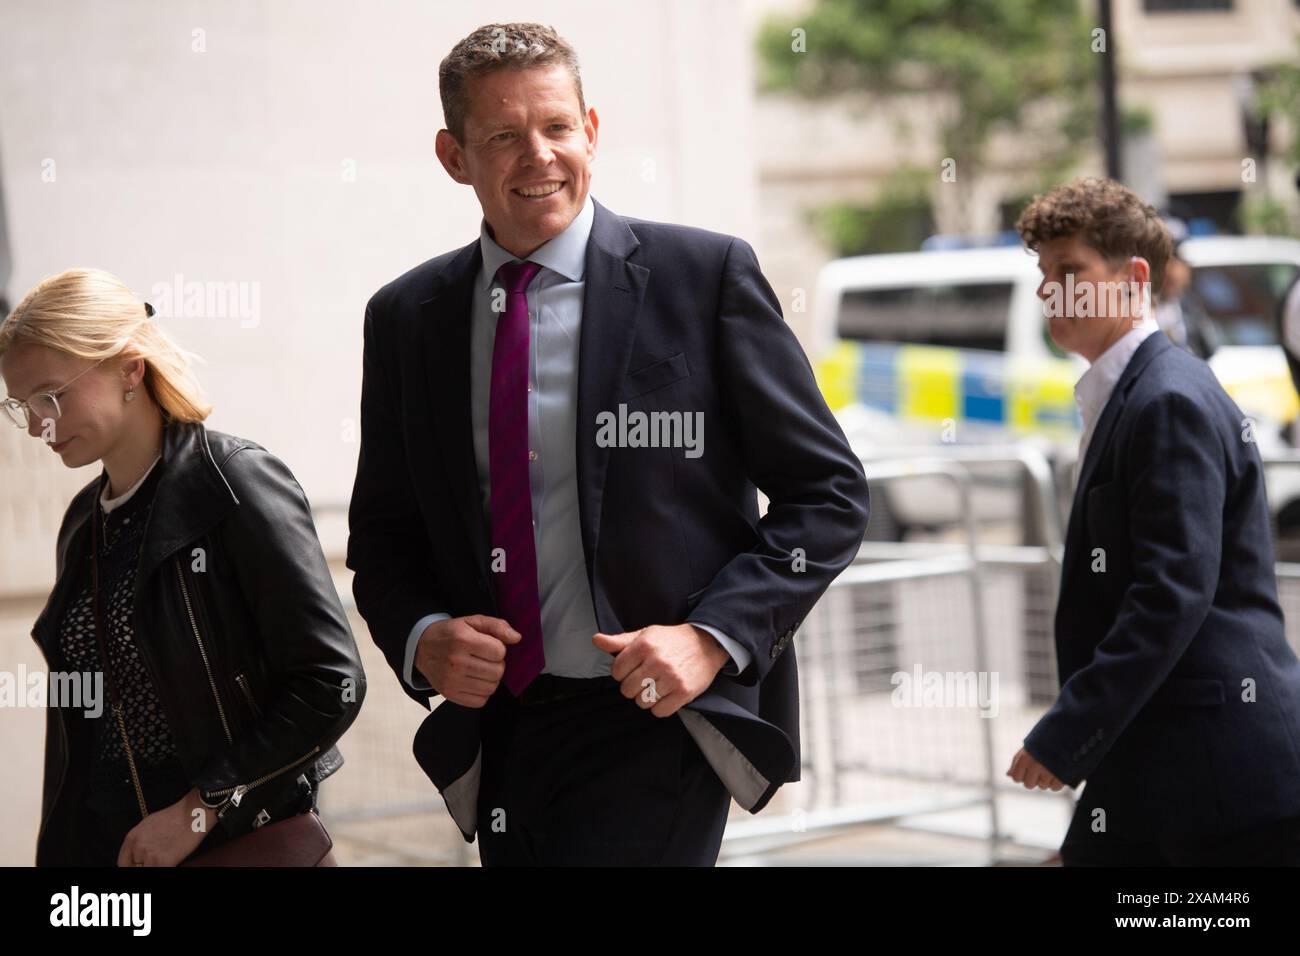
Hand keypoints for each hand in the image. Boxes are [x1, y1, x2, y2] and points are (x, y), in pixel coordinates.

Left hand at [116, 787, 215, 866]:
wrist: (192, 813)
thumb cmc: (175, 815)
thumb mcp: (149, 824)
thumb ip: (140, 840)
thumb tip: (138, 853)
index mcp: (132, 837)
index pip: (123, 862)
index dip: (132, 865)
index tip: (139, 865)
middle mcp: (138, 847)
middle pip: (135, 867)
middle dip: (146, 863)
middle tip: (157, 857)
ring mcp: (150, 856)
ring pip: (148, 869)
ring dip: (156, 865)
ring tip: (167, 854)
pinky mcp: (163, 862)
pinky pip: (160, 870)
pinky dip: (167, 866)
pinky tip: (173, 858)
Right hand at [415, 615, 520, 706]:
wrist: (421, 648)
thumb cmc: (451, 634)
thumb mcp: (472, 621)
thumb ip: (496, 626)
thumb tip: (517, 638)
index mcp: (462, 640)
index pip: (499, 651)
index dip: (498, 648)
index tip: (489, 646)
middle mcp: (456, 662)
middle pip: (497, 671)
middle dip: (497, 664)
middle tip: (485, 659)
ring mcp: (452, 680)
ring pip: (491, 688)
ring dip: (491, 679)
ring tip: (480, 669)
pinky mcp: (450, 694)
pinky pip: (480, 701)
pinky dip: (482, 692)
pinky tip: (474, 681)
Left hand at [593, 623, 730, 716]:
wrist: (707, 643)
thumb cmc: (671, 640)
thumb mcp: (645, 634)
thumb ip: (619, 641)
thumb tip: (595, 640)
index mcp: (644, 645)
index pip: (616, 671)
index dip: (622, 673)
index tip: (633, 669)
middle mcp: (657, 661)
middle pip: (627, 690)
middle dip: (633, 687)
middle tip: (646, 679)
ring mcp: (671, 678)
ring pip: (642, 702)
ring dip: (646, 698)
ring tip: (656, 687)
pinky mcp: (684, 692)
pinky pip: (659, 711)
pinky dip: (660, 707)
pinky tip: (665, 695)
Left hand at [1006, 746, 1065, 790]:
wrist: (1065, 733)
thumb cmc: (1043, 742)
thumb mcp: (1027, 748)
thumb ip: (1016, 762)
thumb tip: (1008, 774)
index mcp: (1024, 757)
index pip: (1016, 778)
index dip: (1021, 776)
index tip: (1026, 771)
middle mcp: (1035, 765)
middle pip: (1029, 785)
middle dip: (1033, 780)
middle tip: (1039, 770)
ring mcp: (1049, 771)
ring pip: (1042, 786)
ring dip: (1045, 781)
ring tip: (1049, 769)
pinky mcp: (1062, 776)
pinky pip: (1054, 788)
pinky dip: (1056, 783)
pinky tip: (1056, 774)